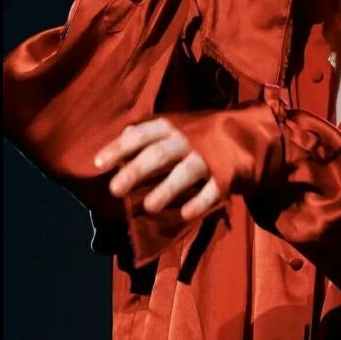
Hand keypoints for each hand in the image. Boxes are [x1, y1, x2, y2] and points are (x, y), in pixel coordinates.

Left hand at [93, 118, 221, 221]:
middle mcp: (187, 139)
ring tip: (148, 206)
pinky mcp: (224, 173)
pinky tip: (185, 214)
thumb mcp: (174, 125)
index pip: (141, 134)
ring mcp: (207, 156)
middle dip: (137, 170)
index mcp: (171, 126)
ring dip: (167, 188)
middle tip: (114, 189)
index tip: (97, 164)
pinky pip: (212, 189)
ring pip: (185, 172)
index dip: (119, 147)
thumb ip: (149, 133)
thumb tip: (120, 137)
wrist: (243, 133)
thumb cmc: (197, 132)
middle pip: (159, 154)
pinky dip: (199, 201)